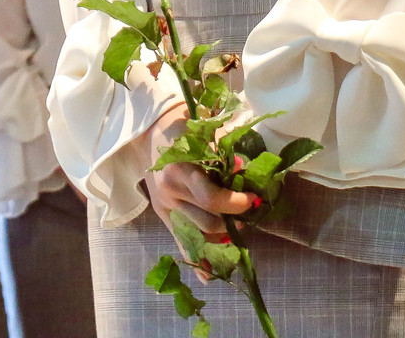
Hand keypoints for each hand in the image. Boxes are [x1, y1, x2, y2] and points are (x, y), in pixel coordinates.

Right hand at [142, 104, 251, 268]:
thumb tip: (245, 172)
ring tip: (237, 230)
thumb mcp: (205, 135)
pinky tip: (209, 277)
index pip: (210, 198)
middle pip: (207, 221)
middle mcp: (169, 192)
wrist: (151, 130)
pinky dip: (197, 260)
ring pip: (198, 235)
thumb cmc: (184, 128)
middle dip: (234, 222)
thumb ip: (224, 154)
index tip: (253, 200)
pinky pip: (181, 243)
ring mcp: (164, 207)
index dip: (235, 203)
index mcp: (179, 170)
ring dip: (222, 237)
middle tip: (249, 215)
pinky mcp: (163, 216)